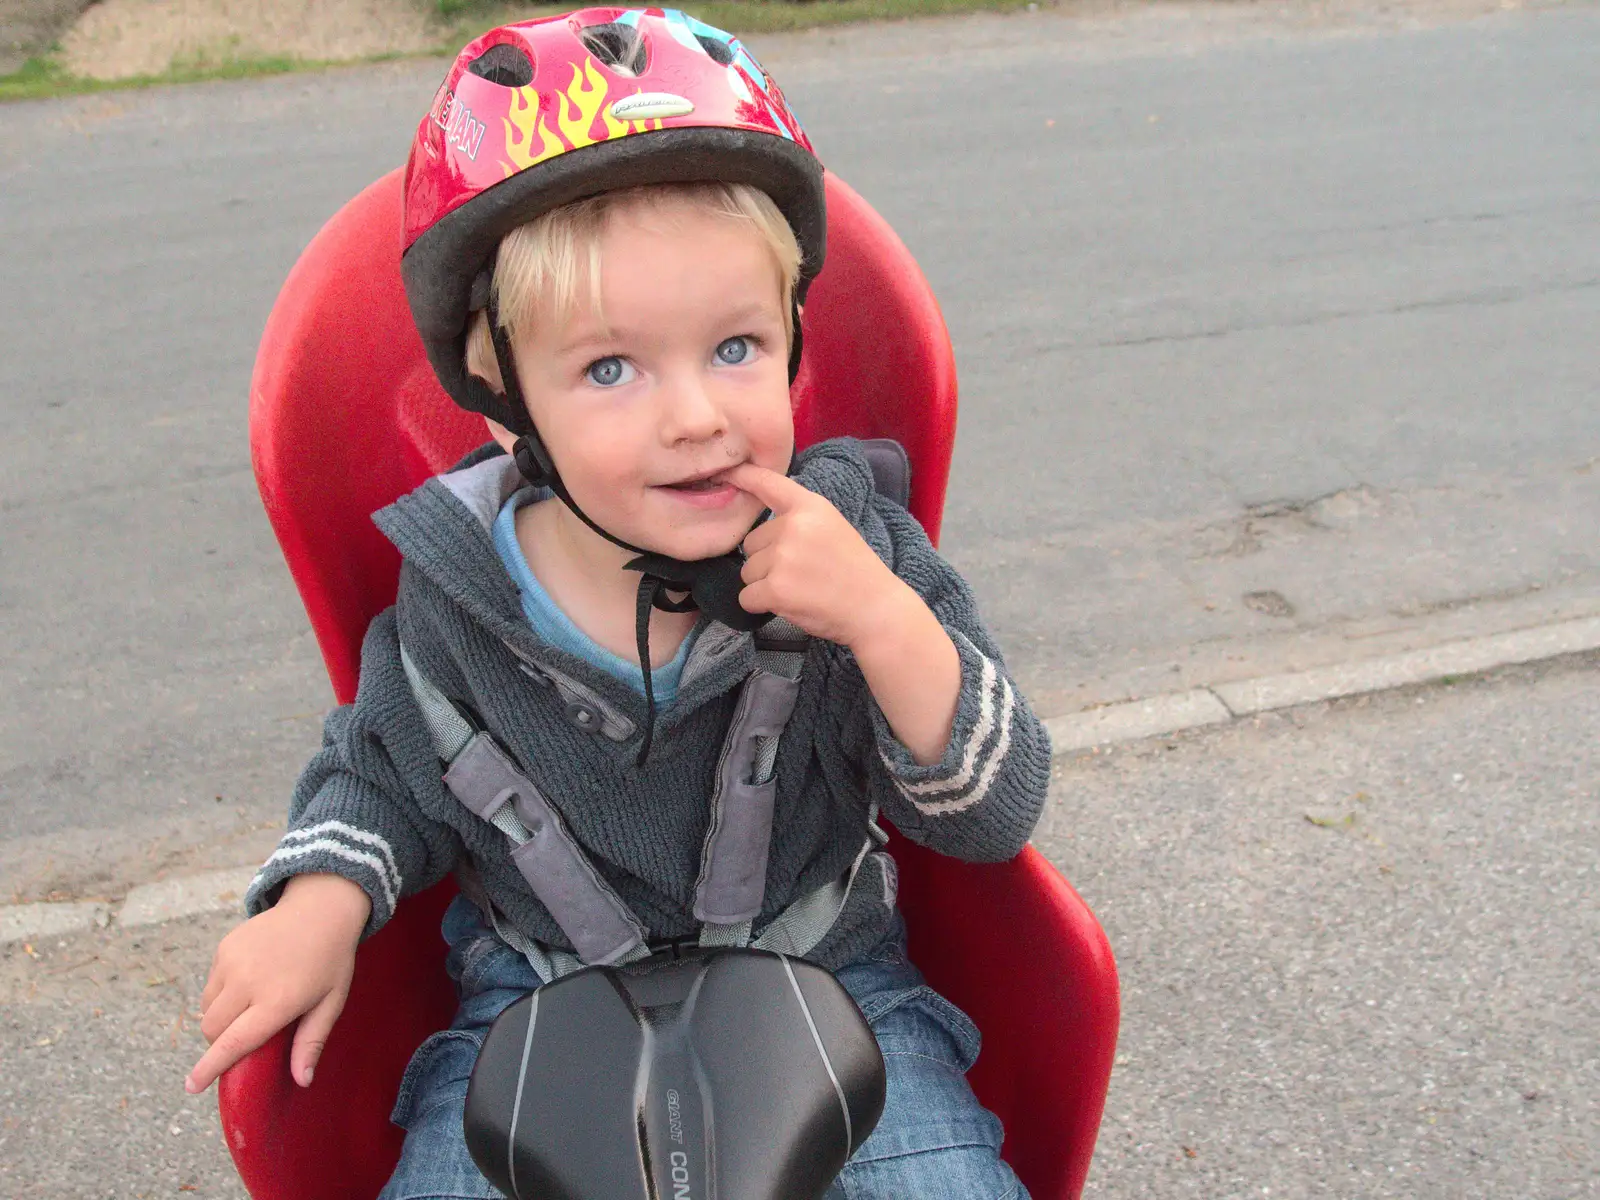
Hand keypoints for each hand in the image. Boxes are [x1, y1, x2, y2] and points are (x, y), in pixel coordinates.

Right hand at [186, 873, 369, 1093]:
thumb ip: (311, 1042)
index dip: (210, 1067)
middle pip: (212, 1030)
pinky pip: (211, 984)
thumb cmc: (330, 961)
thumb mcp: (331, 1002)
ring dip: (220, 1018)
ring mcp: (232, 961)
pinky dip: (222, 994)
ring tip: (251, 1006)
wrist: (321, 908)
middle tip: (246, 1035)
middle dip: (220, 1043)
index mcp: (277, 1000)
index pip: (234, 1042)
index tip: (191, 1087)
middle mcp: (248, 981)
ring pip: (207, 1009)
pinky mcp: (224, 947)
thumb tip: (302, 1081)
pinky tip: (250, 981)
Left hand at [722, 463, 911, 648]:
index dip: (743, 476)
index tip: (726, 472)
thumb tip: (759, 529)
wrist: (875, 609)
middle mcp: (793, 526)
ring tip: (799, 590)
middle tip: (801, 573)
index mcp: (811, 507)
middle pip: (750, 543)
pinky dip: (761, 605)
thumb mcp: (832, 528)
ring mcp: (783, 557)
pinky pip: (747, 597)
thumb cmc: (855, 572)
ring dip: (764, 585)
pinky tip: (790, 604)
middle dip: (766, 560)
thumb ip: (800, 520)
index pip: (768, 483)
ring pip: (747, 572)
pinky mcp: (776, 588)